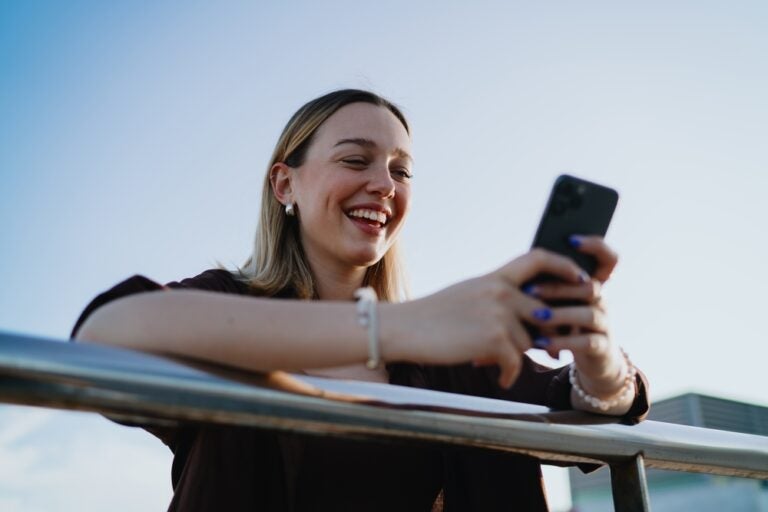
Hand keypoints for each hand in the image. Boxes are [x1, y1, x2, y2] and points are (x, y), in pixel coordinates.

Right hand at [385, 248, 587, 388]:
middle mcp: (501, 291)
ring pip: (529, 342)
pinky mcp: (494, 339)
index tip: (580, 279)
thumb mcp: (468, 294)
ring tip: (502, 366)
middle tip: (553, 352)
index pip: (539, 258)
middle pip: (544, 313)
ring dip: (517, 358)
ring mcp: (498, 314)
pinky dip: (508, 374)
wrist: (403, 328)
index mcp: (495, 277)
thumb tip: (530, 313)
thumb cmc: (432, 315)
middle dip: (549, 335)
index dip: (565, 267)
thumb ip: (498, 297)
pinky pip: (516, 362)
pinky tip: (500, 378)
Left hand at [524, 237, 632, 411]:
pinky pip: (587, 342)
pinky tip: (542, 344)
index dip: (596, 246)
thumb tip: (506, 271)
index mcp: (588, 284)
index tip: (571, 239)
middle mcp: (600, 300)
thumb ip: (539, 286)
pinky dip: (564, 342)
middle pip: (589, 286)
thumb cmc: (559, 323)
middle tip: (529, 291)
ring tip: (535, 317)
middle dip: (558, 287)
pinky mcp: (602, 347)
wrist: (582, 358)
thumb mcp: (550, 303)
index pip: (607, 258)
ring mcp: (604, 323)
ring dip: (559, 314)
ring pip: (589, 313)